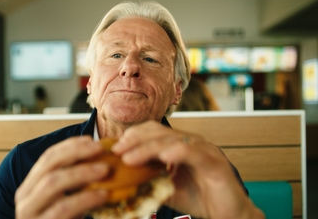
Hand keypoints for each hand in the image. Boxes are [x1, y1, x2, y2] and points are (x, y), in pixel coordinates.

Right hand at [15, 136, 108, 218]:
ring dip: (82, 172)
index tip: (92, 140)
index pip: (48, 157)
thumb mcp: (63, 201)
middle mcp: (24, 197)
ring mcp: (29, 213)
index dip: (70, 145)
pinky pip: (63, 208)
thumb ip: (73, 184)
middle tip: (100, 149)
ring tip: (105, 169)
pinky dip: (85, 198)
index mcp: (30, 186)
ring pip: (53, 183)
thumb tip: (101, 161)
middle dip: (76, 152)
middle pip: (49, 164)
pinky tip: (103, 194)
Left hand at [112, 121, 264, 218]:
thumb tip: (122, 179)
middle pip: (159, 132)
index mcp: (178, 145)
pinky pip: (194, 153)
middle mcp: (191, 143)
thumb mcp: (166, 187)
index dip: (133, 136)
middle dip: (135, 139)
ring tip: (129, 157)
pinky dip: (178, 152)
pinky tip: (163, 157)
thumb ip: (148, 179)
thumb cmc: (198, 199)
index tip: (114, 148)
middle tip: (116, 150)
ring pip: (172, 140)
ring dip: (148, 148)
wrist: (228, 215)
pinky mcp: (215, 162)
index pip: (152, 132)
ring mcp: (203, 150)